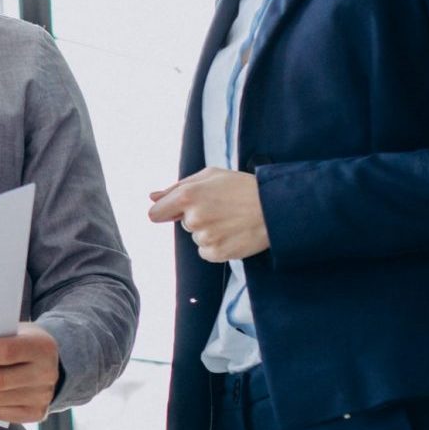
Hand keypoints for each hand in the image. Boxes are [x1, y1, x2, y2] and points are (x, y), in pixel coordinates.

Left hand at [148, 168, 268, 262]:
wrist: (275, 207)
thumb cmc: (242, 187)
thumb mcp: (210, 176)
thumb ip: (176, 187)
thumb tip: (152, 197)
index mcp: (187, 195)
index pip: (156, 213)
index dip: (166, 212)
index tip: (175, 212)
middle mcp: (194, 218)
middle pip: (183, 224)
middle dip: (197, 217)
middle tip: (222, 209)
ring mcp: (206, 237)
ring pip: (196, 238)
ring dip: (209, 232)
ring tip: (231, 220)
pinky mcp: (217, 253)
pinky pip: (206, 252)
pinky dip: (217, 246)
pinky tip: (233, 233)